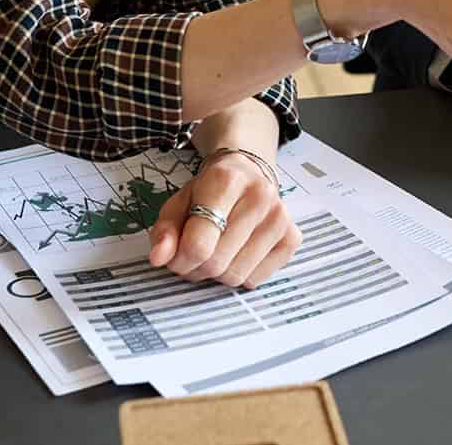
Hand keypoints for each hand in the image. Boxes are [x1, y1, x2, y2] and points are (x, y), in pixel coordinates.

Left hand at [146, 153, 300, 288]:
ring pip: (236, 275)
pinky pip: (256, 279)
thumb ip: (165, 230)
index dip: (179, 260)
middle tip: (193, 255)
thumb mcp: (179, 202)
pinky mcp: (292, 237)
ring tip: (216, 251)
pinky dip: (241, 273)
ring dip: (217, 273)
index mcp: (226, 180)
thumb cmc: (209, 190)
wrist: (248, 172)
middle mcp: (259, 196)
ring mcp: (280, 218)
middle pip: (216, 263)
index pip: (198, 244)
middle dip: (196, 268)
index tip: (175, 256)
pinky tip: (238, 252)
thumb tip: (159, 258)